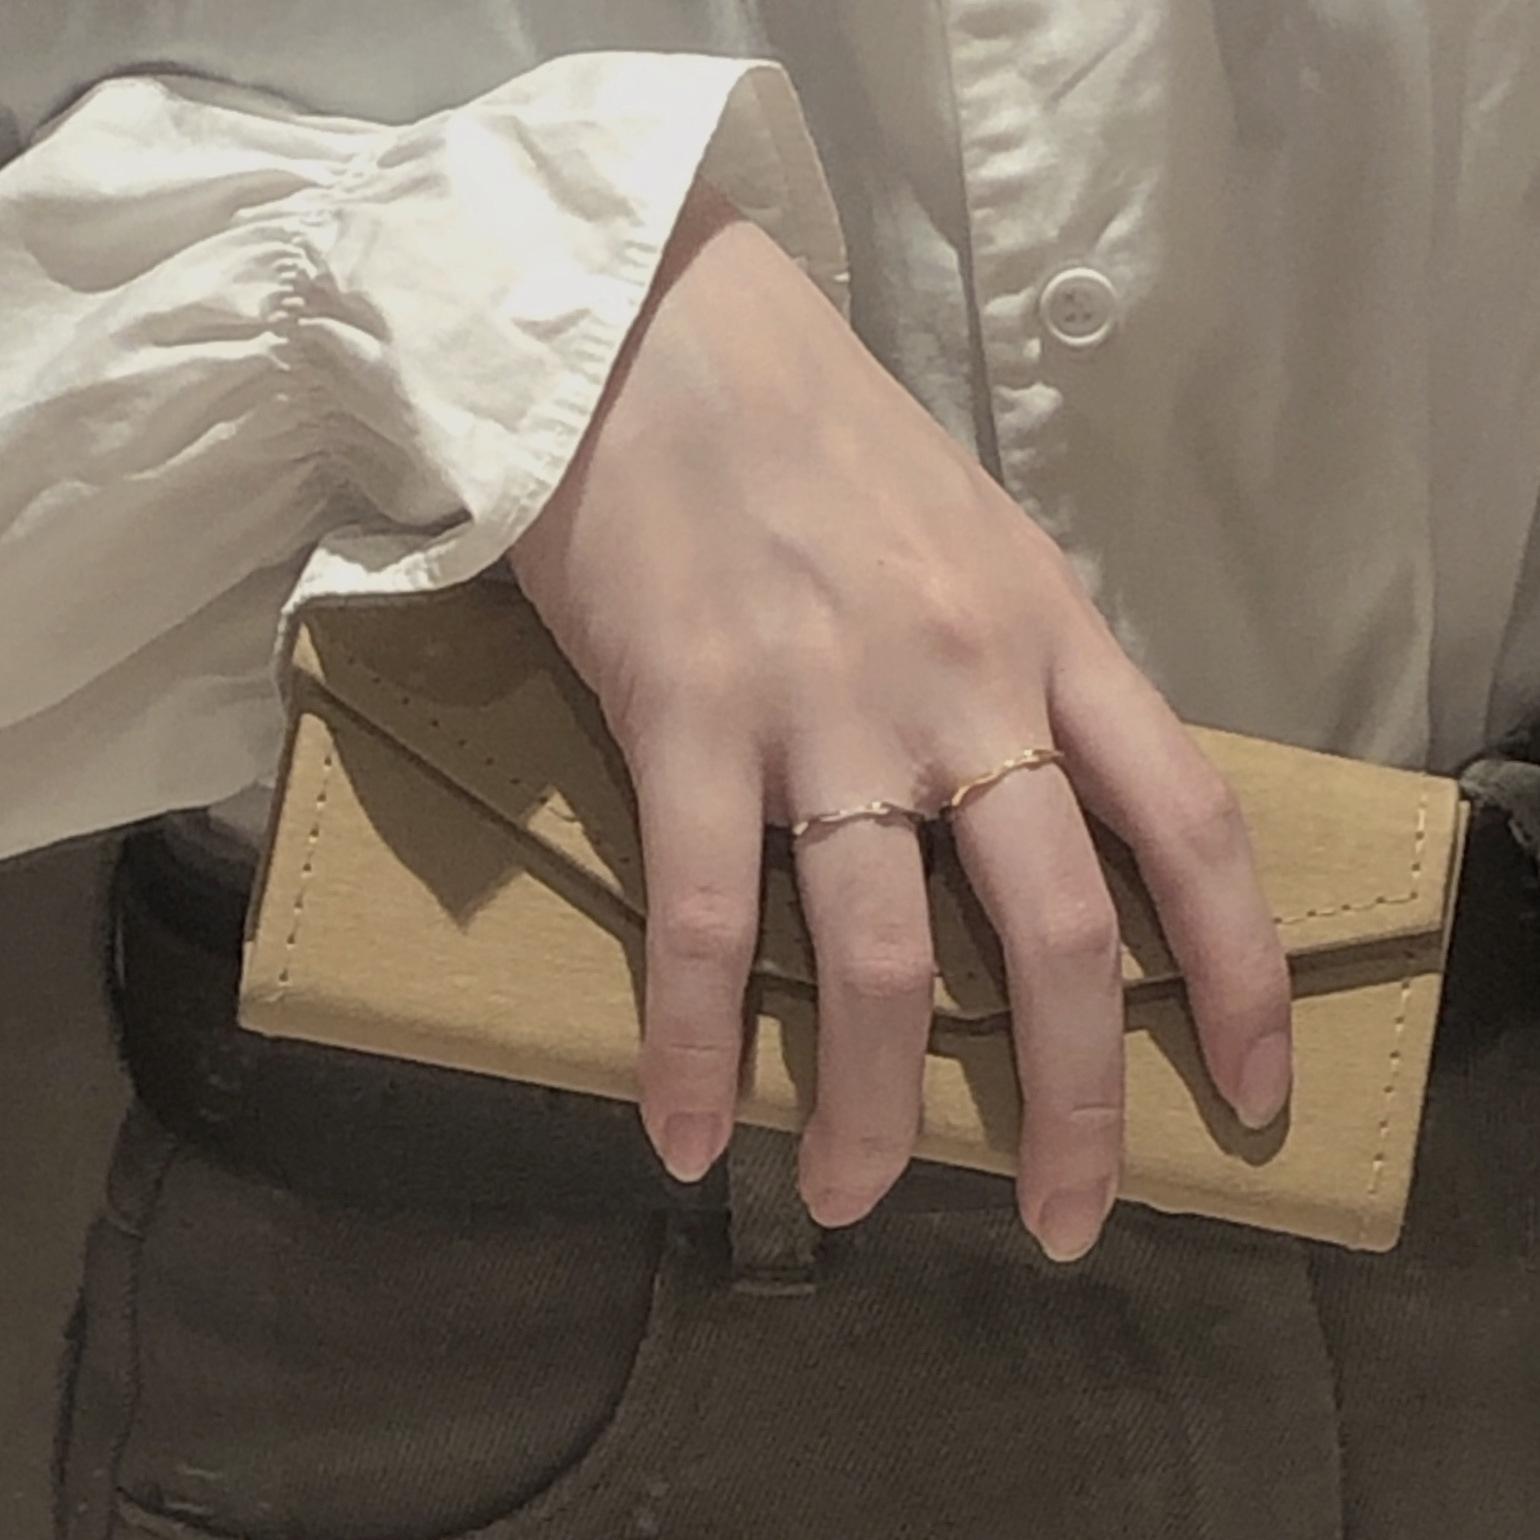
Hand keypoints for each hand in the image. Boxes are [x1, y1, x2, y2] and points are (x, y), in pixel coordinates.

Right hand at [507, 178, 1291, 1262]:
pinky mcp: (688, 715)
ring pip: (888, 959)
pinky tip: (685, 1136)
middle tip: (1066, 1220)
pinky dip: (698, 1046)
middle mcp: (963, 686)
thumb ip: (1020, 663)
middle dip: (1078, 1104)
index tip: (1251, 1093)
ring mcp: (826, 707)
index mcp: (1051, 633)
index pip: (1192, 827)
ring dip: (881, 1110)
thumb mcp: (971, 534)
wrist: (660, 329)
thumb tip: (1025, 799)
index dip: (1238, 975)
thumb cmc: (816, 430)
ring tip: (854, 1197)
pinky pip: (706, 920)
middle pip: (1060, 933)